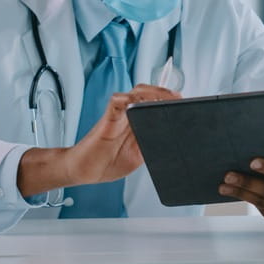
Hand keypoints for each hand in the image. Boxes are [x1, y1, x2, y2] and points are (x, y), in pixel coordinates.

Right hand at [65, 84, 180, 185]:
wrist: (81, 171)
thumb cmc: (106, 163)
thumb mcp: (137, 156)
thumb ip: (151, 144)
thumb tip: (171, 140)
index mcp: (136, 124)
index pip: (154, 104)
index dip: (168, 101)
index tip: (182, 103)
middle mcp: (127, 116)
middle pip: (147, 93)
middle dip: (164, 93)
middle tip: (178, 99)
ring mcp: (117, 116)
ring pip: (134, 93)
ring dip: (151, 93)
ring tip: (164, 98)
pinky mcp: (107, 119)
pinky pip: (116, 102)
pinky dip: (126, 99)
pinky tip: (135, 102)